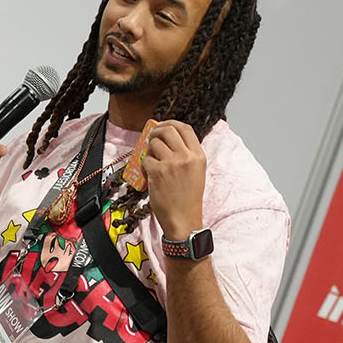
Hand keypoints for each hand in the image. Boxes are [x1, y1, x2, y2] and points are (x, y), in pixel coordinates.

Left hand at [142, 119, 206, 239]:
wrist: (183, 220)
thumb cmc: (187, 199)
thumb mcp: (195, 172)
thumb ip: (185, 155)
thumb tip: (167, 139)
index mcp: (199, 155)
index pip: (185, 128)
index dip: (171, 123)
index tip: (162, 126)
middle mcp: (186, 156)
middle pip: (168, 129)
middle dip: (155, 131)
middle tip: (150, 139)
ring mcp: (172, 163)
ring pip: (154, 143)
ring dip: (149, 151)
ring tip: (152, 162)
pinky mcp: (157, 172)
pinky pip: (145, 159)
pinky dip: (144, 165)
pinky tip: (149, 174)